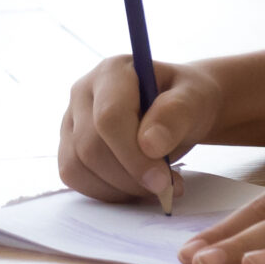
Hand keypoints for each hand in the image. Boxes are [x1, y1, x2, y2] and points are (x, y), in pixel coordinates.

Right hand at [58, 55, 220, 206]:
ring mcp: (71, 120)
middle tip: (166, 188)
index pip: (109, 117)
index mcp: (113, 71)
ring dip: (118, 188)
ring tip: (157, 187)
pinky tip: (136, 188)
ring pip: (77, 166)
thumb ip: (176, 114)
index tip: (162, 181)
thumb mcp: (196, 99)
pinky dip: (106, 192)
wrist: (180, 109)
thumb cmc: (187, 99)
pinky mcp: (68, 146)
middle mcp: (83, 93)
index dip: (133, 155)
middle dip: (129, 176)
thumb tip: (149, 144)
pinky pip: (75, 178)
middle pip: (90, 146)